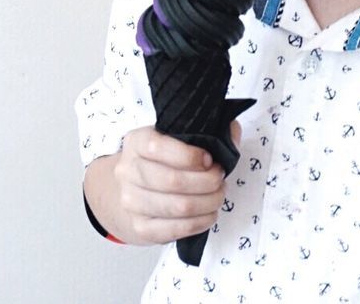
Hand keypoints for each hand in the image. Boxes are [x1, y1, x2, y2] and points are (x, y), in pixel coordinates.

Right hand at [108, 123, 241, 245]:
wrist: (129, 191)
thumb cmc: (159, 162)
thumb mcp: (173, 139)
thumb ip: (204, 132)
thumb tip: (232, 131)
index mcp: (136, 142)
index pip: (157, 147)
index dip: (190, 155)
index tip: (209, 159)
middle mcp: (128, 171)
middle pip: (172, 181)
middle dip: (207, 181)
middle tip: (220, 179)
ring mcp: (131, 202)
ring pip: (178, 207)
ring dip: (208, 202)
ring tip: (217, 195)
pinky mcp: (140, 227)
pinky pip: (176, 229)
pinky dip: (200, 222)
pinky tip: (209, 213)